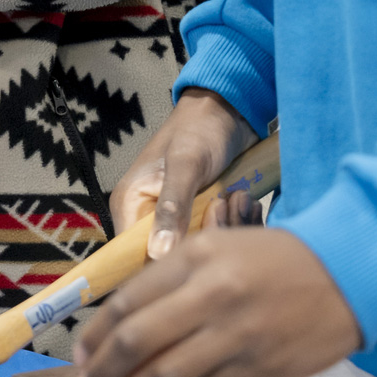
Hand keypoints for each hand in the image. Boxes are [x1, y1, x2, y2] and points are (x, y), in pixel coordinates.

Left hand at [74, 227, 360, 376]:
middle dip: (103, 372)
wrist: (347, 272)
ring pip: (166, 374)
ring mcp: (235, 334)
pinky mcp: (257, 367)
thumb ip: (172, 277)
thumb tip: (124, 321)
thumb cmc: (275, 258)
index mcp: (195, 257)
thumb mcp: (218, 246)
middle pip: (138, 340)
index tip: (81, 356)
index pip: (128, 301)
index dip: (97, 335)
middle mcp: (210, 294)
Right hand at [110, 88, 260, 259]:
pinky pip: (215, 238)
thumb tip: (158, 255)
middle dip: (203, 242)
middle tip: (225, 209)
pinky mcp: (202, 218)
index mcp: (130, 206)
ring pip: (198, 251)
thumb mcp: (186, 165)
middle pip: (171, 259)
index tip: (197, 254)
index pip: (134, 258)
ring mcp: (177, 220)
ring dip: (225, 229)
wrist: (228, 109)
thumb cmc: (200, 129)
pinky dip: (234, 225)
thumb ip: (172, 208)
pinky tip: (246, 203)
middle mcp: (149, 218)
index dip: (163, 266)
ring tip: (238, 199)